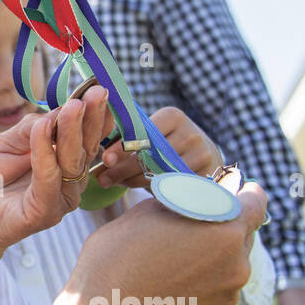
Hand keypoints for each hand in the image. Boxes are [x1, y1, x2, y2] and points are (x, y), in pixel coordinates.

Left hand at [0, 86, 112, 264]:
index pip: (87, 137)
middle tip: (96, 93)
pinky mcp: (44, 212)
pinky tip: (43, 130)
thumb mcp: (8, 141)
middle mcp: (70, 182)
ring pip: (71, 162)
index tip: (98, 89)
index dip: (95, 115)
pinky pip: (48, 179)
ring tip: (71, 107)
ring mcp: (60, 199)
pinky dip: (45, 152)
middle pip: (86, 148)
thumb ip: (32, 127)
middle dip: (91, 118)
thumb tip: (56, 111)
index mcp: (67, 164)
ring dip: (71, 131)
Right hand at [61, 182, 269, 304]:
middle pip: (244, 230)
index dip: (246, 191)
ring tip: (181, 246)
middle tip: (196, 216)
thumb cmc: (122, 251)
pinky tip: (177, 268)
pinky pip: (224, 278)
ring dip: (217, 246)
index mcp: (226, 230)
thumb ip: (187, 198)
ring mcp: (230, 289)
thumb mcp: (153, 208)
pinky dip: (209, 269)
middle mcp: (238, 262)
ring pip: (234, 255)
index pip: (256, 203)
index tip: (235, 188)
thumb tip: (203, 193)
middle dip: (226, 220)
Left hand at [96, 106, 222, 188]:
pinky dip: (149, 188)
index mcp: (173, 116)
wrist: (204, 156)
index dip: (123, 147)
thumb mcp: (151, 132)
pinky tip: (136, 187)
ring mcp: (201, 156)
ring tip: (115, 182)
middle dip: (122, 169)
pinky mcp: (205, 176)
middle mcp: (190, 134)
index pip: (144, 132)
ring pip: (158, 174)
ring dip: (132, 180)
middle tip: (102, 179)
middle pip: (149, 156)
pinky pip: (171, 186)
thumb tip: (99, 155)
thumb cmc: (166, 143)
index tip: (105, 159)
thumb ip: (127, 137)